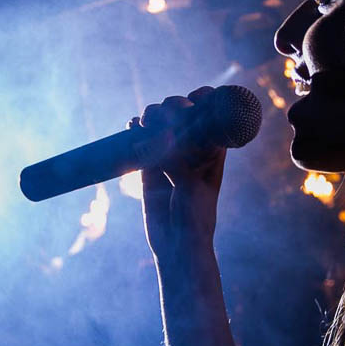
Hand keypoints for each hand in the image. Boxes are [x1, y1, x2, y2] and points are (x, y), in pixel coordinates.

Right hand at [127, 86, 227, 258]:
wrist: (177, 245)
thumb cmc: (196, 216)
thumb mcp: (191, 185)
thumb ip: (177, 159)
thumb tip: (162, 134)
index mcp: (213, 149)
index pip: (210, 115)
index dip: (203, 100)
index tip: (193, 100)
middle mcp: (192, 149)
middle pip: (182, 115)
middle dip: (172, 107)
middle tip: (162, 116)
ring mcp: (170, 157)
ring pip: (160, 125)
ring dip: (152, 116)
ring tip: (144, 121)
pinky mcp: (149, 167)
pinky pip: (141, 141)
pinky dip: (135, 130)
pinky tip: (131, 126)